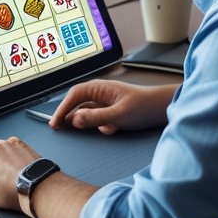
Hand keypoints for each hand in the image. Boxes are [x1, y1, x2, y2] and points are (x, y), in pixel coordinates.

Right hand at [51, 80, 168, 134]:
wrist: (162, 109)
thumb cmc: (143, 107)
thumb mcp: (118, 115)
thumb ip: (96, 118)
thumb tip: (75, 120)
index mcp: (98, 88)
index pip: (73, 96)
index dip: (62, 109)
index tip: (54, 123)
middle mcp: (99, 94)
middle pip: (77, 105)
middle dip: (71, 117)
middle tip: (61, 129)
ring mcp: (104, 103)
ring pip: (87, 114)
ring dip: (90, 124)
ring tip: (98, 128)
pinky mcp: (110, 112)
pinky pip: (98, 120)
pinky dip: (103, 127)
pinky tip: (114, 129)